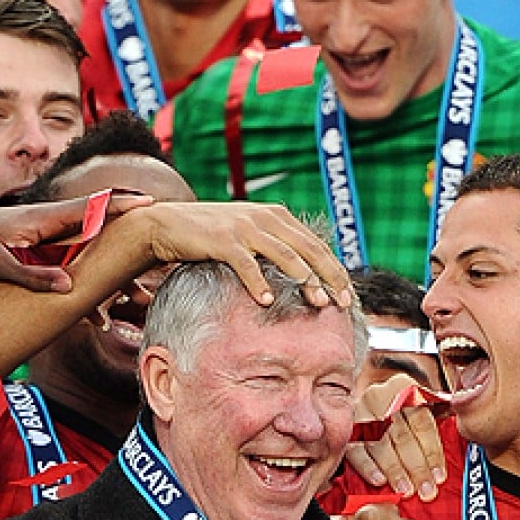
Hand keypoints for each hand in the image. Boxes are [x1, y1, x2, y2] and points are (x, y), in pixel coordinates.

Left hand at [0, 193, 153, 292]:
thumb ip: (34, 276)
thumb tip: (68, 288)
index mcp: (46, 219)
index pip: (92, 207)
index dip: (121, 205)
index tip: (148, 201)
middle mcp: (51, 221)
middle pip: (99, 217)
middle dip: (128, 218)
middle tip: (159, 216)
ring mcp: (48, 232)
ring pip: (90, 241)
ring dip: (113, 256)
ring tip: (138, 280)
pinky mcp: (42, 245)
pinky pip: (75, 256)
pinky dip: (90, 276)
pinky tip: (99, 315)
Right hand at [145, 201, 352, 307]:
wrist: (170, 223)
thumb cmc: (214, 236)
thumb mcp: (252, 236)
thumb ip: (277, 247)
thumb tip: (308, 274)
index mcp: (279, 217)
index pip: (317, 245)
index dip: (336, 270)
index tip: (349, 294)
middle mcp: (267, 218)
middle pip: (309, 250)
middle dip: (330, 276)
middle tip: (344, 302)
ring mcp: (245, 227)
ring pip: (285, 255)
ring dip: (304, 280)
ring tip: (317, 302)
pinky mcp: (223, 239)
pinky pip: (246, 264)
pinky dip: (259, 283)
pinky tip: (268, 301)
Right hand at [347, 375, 445, 500]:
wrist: (364, 399)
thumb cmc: (404, 409)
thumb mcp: (425, 402)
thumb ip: (442, 411)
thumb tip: (465, 423)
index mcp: (405, 388)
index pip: (421, 422)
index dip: (432, 451)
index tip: (440, 475)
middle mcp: (381, 396)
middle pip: (402, 435)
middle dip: (416, 466)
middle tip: (426, 490)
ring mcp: (360, 412)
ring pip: (380, 444)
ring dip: (394, 470)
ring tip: (406, 490)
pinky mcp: (346, 429)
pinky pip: (355, 450)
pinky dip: (367, 466)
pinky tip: (379, 481)